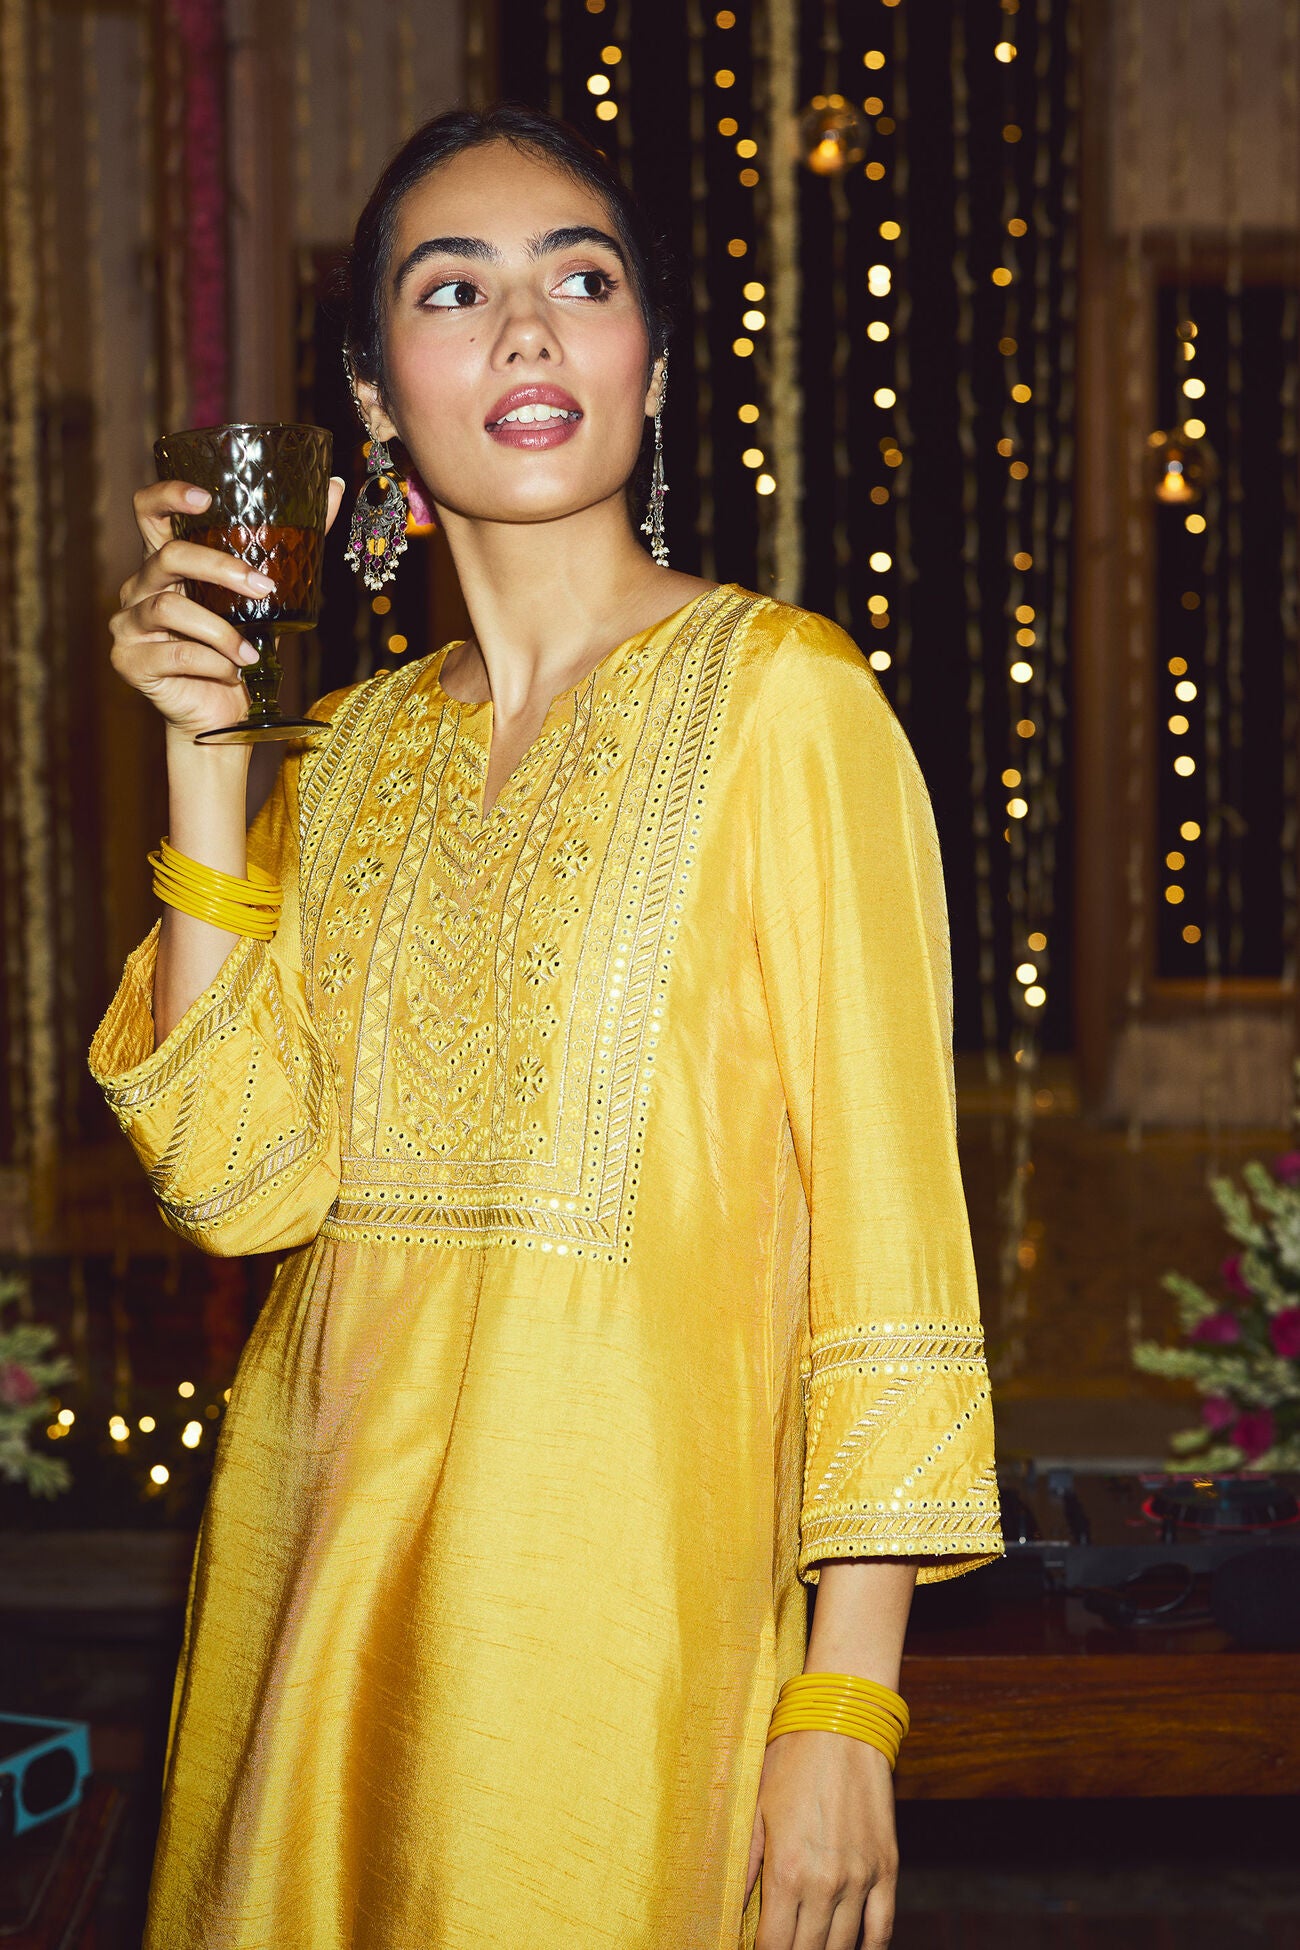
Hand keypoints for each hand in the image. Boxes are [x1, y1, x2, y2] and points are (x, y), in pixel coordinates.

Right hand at [110, 475, 345, 740]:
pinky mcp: (129, 661)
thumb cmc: (241, 650)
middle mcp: (139, 587)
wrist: (221, 715)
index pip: (149, 512)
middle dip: (221, 569)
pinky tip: (233, 672)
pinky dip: (213, 663)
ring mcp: (128, 623)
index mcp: (166, 564)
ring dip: (222, 631)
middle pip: (168, 556)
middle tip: (264, 588)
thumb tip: (332, 488)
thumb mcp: (268, 597)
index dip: (169, 496)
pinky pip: (174, 653)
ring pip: (170, 608)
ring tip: (252, 653)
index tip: (206, 497)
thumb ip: (293, 545)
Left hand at [745, 1729, 897, 1949]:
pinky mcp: (887, 1869)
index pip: (773, 1945)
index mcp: (787, 1869)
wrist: (843, 1725)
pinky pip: (883, 1928)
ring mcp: (860, 1878)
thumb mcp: (756, 1809)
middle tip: (781, 1948)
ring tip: (808, 1946)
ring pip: (842, 1948)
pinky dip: (869, 1949)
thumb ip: (746, 1866)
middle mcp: (825, 1882)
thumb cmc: (792, 1760)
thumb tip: (732, 1908)